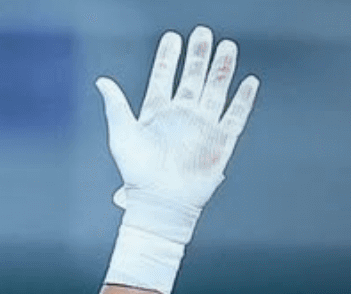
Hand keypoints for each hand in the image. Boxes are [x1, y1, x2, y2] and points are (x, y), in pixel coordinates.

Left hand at [95, 27, 257, 245]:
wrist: (161, 202)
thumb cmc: (138, 173)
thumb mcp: (122, 134)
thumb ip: (115, 106)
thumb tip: (102, 81)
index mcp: (157, 113)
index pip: (165, 77)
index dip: (169, 58)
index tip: (172, 38)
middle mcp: (181, 116)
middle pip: (193, 78)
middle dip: (198, 55)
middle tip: (202, 33)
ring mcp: (202, 126)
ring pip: (216, 90)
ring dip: (222, 69)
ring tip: (227, 46)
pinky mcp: (220, 141)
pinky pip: (235, 116)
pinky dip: (242, 99)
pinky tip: (248, 81)